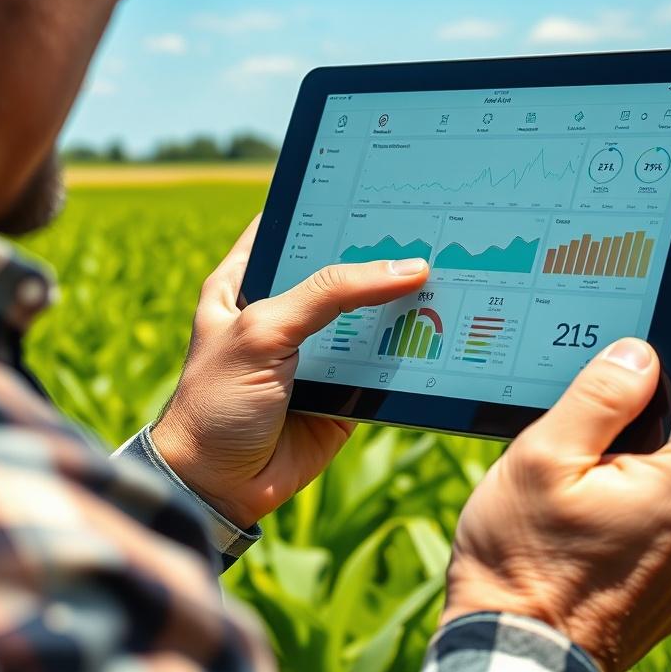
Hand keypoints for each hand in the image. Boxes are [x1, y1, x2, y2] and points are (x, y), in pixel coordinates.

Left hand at [152, 216, 429, 527]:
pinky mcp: (346, 389)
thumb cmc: (218, 401)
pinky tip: (443, 325)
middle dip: (381, 255)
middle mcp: (286, 309)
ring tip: (452, 268)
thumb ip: (329, 294)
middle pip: (342, 270)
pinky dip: (410, 351)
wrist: (220, 487)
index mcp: (249, 280)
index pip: (296, 226)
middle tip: (431, 227)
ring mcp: (318, 350)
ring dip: (402, 303)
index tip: (381, 184)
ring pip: (370, 315)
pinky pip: (385, 362)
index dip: (332, 205)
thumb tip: (405, 268)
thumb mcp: (265, 330)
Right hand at [443, 326, 670, 671]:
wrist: (516, 650)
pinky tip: (596, 497)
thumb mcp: (546, 457)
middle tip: (608, 390)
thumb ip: (600, 395)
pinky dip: (651, 491)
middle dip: (668, 405)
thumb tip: (640, 352)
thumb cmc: (522, 557)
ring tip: (588, 454)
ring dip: (654, 452)